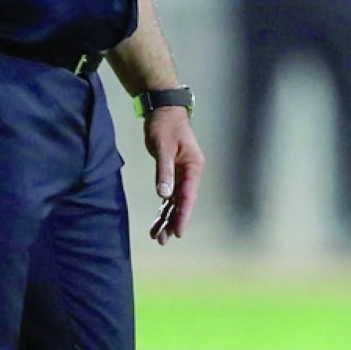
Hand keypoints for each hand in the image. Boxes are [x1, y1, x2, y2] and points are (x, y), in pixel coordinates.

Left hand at [144, 107, 204, 244]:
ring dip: (166, 218)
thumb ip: (164, 171)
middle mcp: (190, 173)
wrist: (163, 109)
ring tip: (157, 236)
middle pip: (181, 203)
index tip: (178, 232)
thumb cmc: (165, 125)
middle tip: (161, 240)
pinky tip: (159, 221)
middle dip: (172, 222)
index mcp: (193, 167)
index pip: (188, 196)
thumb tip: (165, 195)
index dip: (183, 215)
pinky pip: (169, 195)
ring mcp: (182, 174)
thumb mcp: (163, 147)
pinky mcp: (173, 172)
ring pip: (175, 201)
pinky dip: (163, 208)